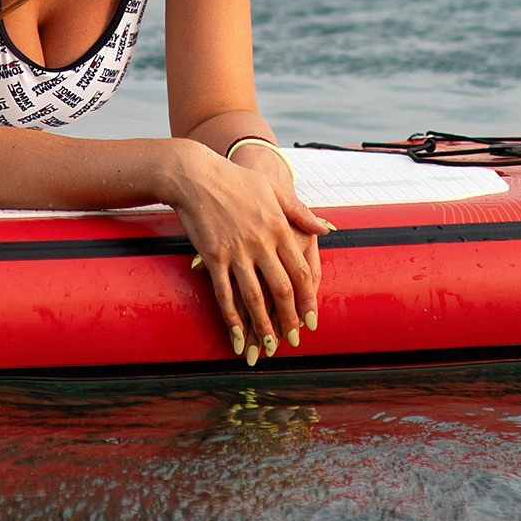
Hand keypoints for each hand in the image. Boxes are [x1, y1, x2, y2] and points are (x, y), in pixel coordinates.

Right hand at [169, 142, 332, 365]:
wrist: (196, 175)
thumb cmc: (236, 179)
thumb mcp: (273, 189)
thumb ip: (299, 211)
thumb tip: (325, 229)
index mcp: (279, 228)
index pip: (300, 271)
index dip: (307, 298)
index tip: (311, 318)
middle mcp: (260, 243)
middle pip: (281, 288)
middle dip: (289, 318)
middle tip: (294, 339)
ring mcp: (235, 251)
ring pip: (253, 296)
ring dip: (263, 323)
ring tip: (269, 344)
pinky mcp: (212, 256)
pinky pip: (224, 291)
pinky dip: (231, 315)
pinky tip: (237, 331)